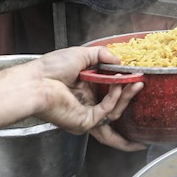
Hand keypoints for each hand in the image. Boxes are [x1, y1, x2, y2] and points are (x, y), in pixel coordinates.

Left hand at [22, 47, 145, 151]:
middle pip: (114, 107)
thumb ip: (102, 55)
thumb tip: (120, 61)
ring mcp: (85, 114)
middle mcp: (84, 103)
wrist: (35, 82)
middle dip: (130, 97)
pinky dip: (115, 99)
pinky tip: (118, 86)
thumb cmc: (49, 69)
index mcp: (82, 88)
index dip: (122, 87)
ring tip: (136, 83)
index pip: (107, 92)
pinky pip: (106, 112)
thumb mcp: (81, 54)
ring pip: (114, 112)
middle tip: (141, 83)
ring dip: (126, 97)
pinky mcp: (84, 122)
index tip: (135, 77)